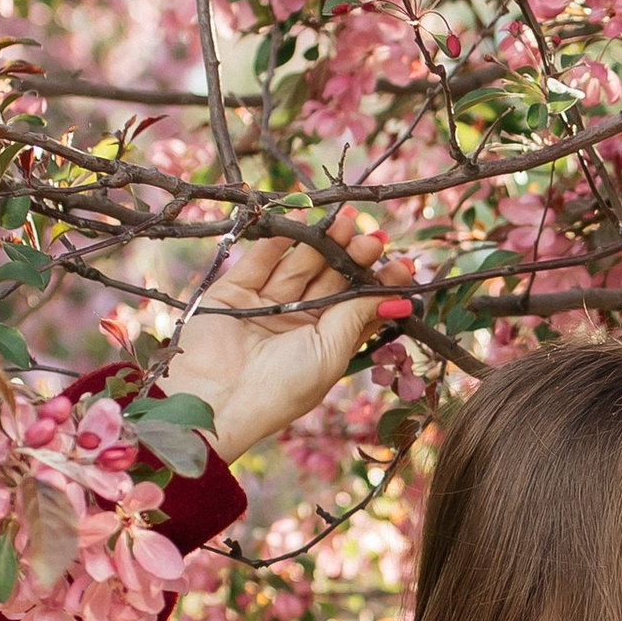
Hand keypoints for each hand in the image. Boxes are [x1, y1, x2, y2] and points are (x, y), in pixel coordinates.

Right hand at [167, 211, 391, 464]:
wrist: (218, 398)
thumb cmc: (282, 386)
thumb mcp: (331, 352)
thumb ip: (356, 315)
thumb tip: (394, 295)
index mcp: (324, 346)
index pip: (357, 307)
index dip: (379, 285)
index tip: (403, 264)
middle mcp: (296, 324)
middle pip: (331, 281)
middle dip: (353, 258)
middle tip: (372, 239)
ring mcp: (264, 306)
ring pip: (299, 267)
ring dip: (322, 244)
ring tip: (345, 224)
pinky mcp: (233, 292)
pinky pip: (259, 262)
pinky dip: (278, 242)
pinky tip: (302, 223)